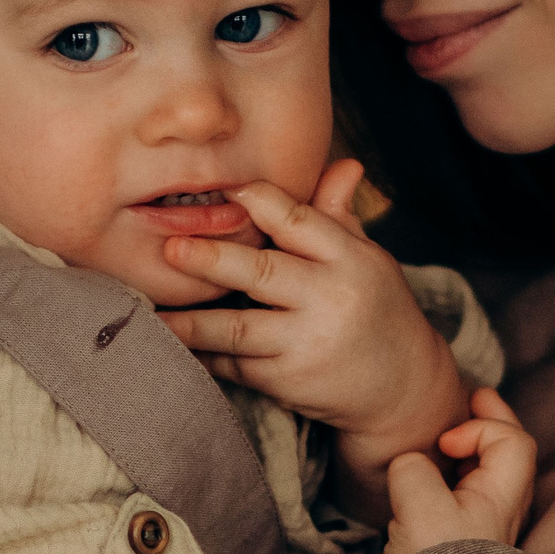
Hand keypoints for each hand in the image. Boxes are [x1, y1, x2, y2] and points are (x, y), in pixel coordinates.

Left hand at [156, 160, 470, 500]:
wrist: (403, 389)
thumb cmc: (376, 310)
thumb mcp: (369, 260)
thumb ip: (338, 217)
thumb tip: (343, 164)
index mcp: (351, 259)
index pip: (297, 221)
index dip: (257, 201)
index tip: (223, 190)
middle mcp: (330, 299)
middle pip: (260, 272)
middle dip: (210, 259)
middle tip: (169, 248)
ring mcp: (308, 344)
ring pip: (236, 328)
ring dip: (189, 321)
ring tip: (151, 309)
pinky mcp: (289, 382)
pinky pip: (236, 365)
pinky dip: (204, 355)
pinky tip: (175, 342)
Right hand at [384, 390, 535, 553]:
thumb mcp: (419, 508)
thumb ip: (414, 470)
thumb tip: (410, 464)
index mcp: (502, 499)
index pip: (513, 440)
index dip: (482, 426)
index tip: (445, 443)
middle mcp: (501, 511)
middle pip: (510, 451)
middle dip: (490, 420)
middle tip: (472, 397)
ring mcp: (483, 528)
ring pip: (490, 472)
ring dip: (470, 448)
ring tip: (445, 435)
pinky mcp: (462, 542)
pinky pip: (468, 493)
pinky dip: (455, 473)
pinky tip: (430, 476)